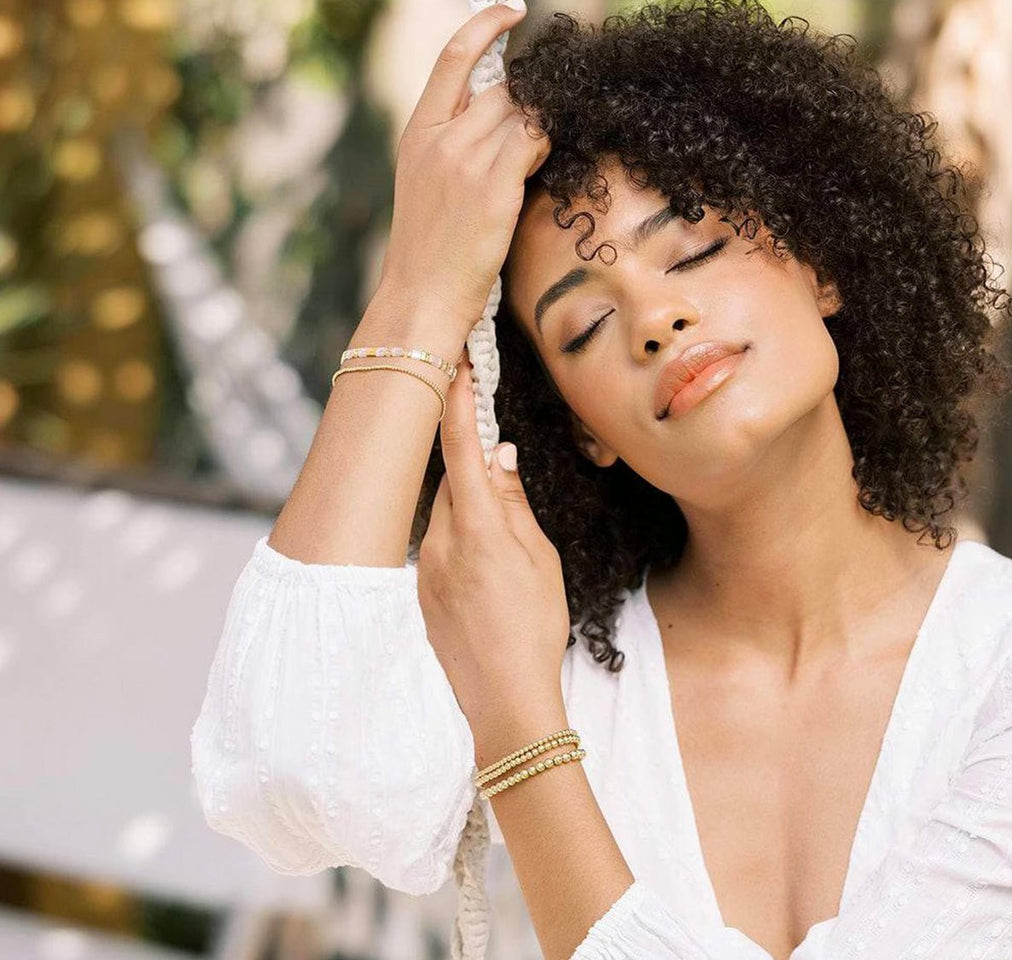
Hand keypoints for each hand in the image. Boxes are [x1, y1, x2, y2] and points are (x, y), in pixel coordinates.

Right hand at [381, 0, 550, 325]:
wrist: (421, 297)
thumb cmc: (429, 250)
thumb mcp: (426, 184)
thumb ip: (453, 143)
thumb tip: (503, 116)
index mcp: (416, 133)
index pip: (452, 58)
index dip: (486, 25)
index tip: (512, 11)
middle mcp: (438, 137)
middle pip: (499, 90)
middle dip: (527, 102)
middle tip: (540, 127)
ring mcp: (465, 160)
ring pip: (520, 113)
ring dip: (539, 127)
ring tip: (538, 157)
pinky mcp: (492, 186)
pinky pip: (534, 140)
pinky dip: (546, 143)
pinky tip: (546, 161)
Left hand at [416, 348, 569, 749]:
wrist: (503, 699)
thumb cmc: (534, 627)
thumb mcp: (540, 559)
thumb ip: (514, 502)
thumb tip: (500, 455)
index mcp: (478, 528)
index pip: (462, 447)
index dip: (459, 402)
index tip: (456, 364)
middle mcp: (440, 540)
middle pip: (450, 478)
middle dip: (471, 463)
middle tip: (498, 463)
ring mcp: (423, 566)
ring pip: (444, 512)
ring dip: (468, 507)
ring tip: (503, 546)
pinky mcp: (418, 588)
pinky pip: (436, 543)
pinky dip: (459, 537)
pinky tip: (484, 572)